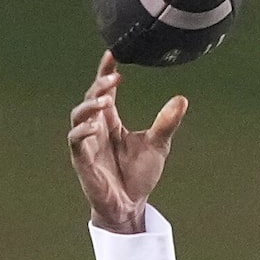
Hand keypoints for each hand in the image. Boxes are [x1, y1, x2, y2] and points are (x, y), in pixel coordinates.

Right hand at [67, 54, 186, 234]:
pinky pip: (76, 142)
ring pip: (79, 117)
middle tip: (114, 78)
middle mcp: (96, 128)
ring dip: (90, 107)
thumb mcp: (158, 145)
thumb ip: (166, 123)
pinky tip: (94, 128)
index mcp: (111, 121)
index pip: (105, 91)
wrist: (131, 205)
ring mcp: (87, 143)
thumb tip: (182, 99)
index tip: (113, 55)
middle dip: (100, 86)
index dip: (106, 73)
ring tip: (105, 101)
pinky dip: (83, 133)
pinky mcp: (82, 160)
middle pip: (91, 99)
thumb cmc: (139, 175)